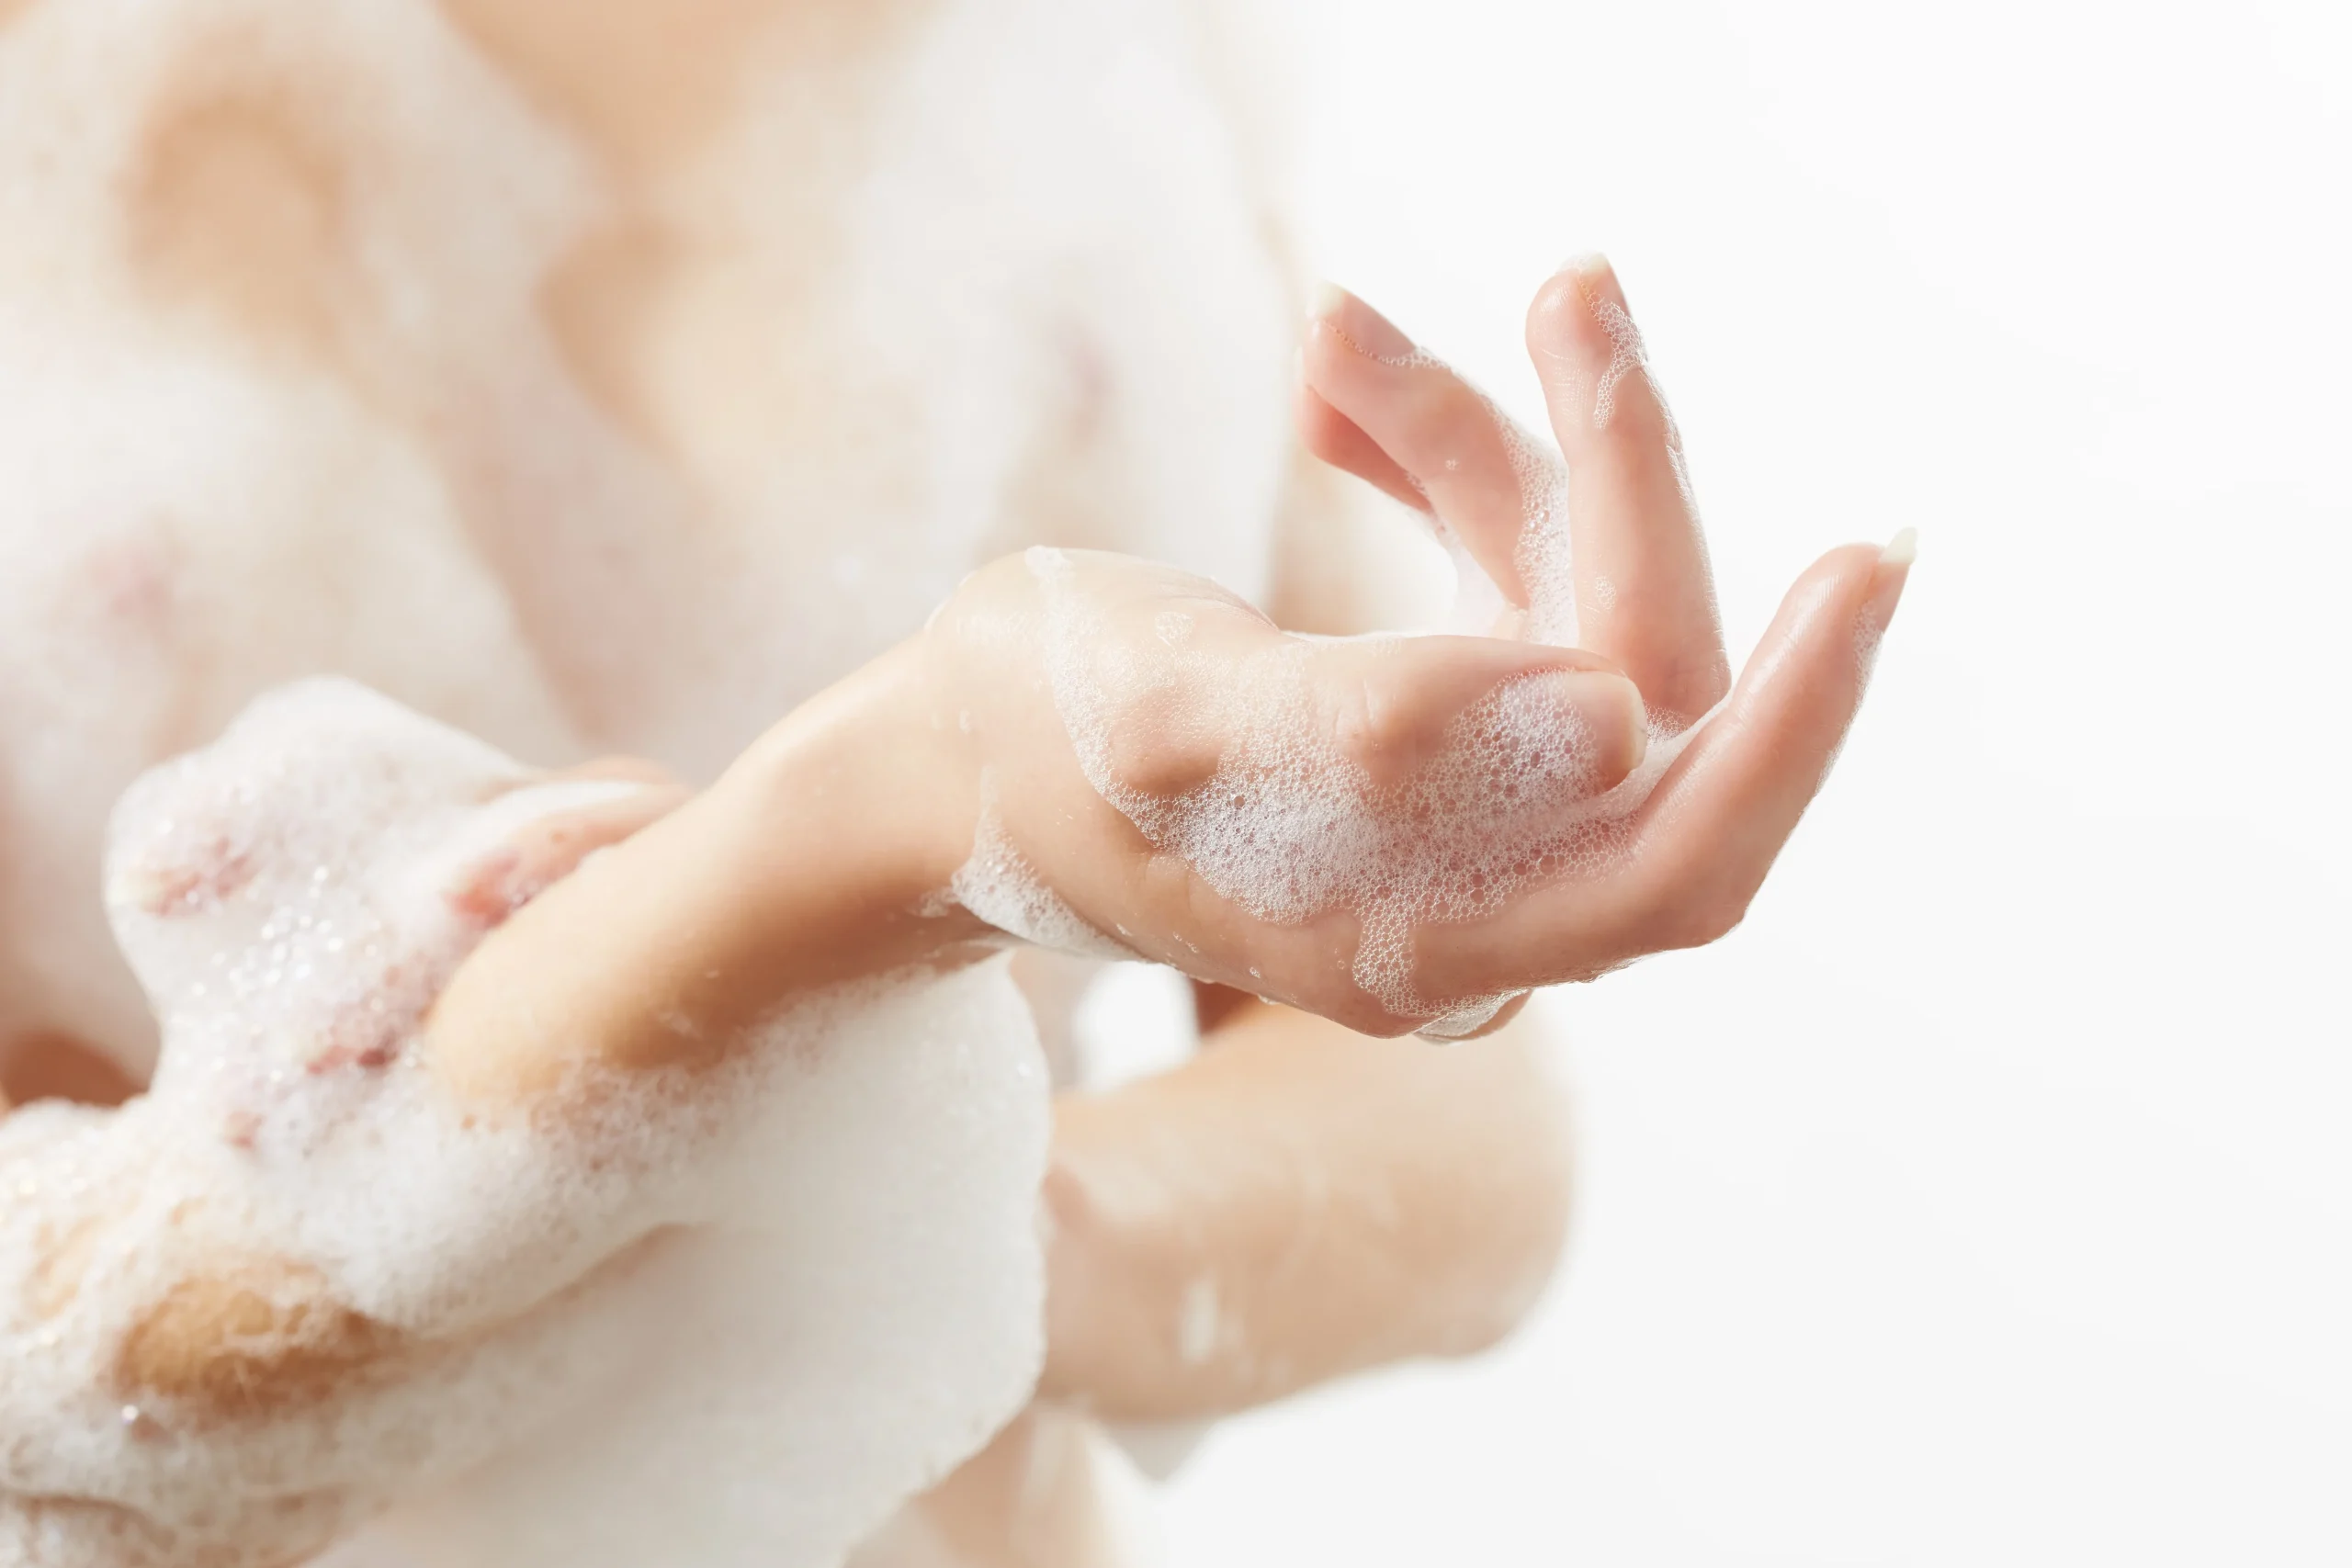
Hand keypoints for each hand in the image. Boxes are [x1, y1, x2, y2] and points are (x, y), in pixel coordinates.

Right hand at [919, 257, 1910, 1035]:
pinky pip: (1483, 604)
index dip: (1792, 724)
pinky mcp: (1416, 753)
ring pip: (1556, 624)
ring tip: (1345, 326)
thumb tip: (1610, 718)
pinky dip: (1431, 485)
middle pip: (1635, 701)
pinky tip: (1340, 391)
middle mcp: (1467, 897)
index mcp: (1424, 929)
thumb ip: (1369, 727)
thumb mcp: (1169, 713)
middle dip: (1616, 492)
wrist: (924, 772)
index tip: (1864, 560)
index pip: (1677, 856)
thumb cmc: (1016, 747)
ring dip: (1494, 453)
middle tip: (1576, 297)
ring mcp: (1447, 825)